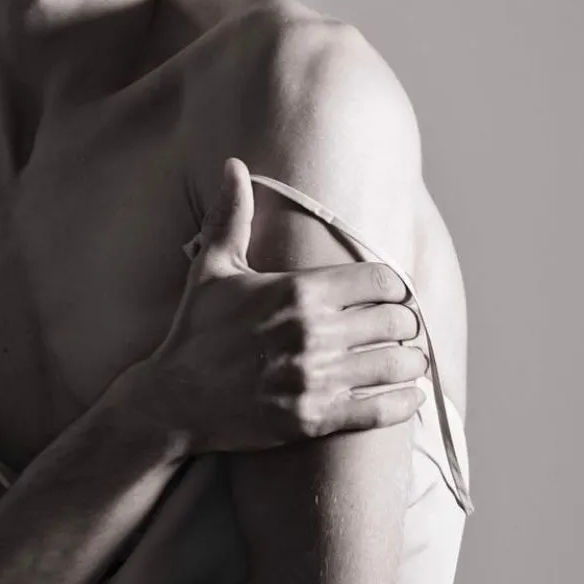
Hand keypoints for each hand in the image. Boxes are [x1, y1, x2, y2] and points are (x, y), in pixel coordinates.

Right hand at [143, 157, 428, 454]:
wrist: (173, 401)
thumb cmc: (196, 331)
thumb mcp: (212, 268)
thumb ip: (231, 215)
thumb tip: (233, 164)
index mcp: (298, 291)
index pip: (381, 280)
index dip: (396, 287)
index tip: (395, 295)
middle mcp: (312, 333)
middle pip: (396, 321)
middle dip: (405, 323)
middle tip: (402, 328)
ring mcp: (315, 379)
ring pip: (396, 365)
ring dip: (410, 362)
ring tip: (409, 360)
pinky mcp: (314, 419)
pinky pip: (381, 411)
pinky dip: (404, 402)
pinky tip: (410, 395)